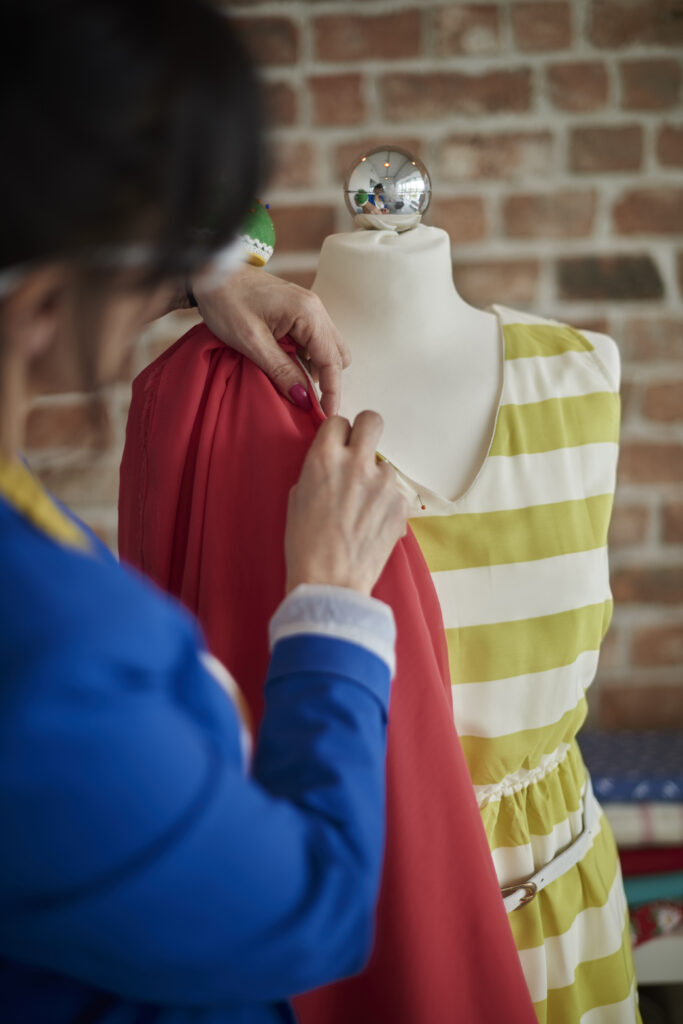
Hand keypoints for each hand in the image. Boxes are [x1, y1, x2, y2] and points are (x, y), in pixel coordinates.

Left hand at [191, 265, 349, 416]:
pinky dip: (305, 357)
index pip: (332, 360)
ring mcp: (308, 308)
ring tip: (288, 380)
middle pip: (336, 354)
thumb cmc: (227, 301)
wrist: (211, 272)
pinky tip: (284, 364)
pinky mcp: (298, 311)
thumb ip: (281, 371)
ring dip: (314, 368)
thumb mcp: (252, 342)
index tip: (327, 415)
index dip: (332, 391)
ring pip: (326, 348)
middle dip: (326, 379)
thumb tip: (303, 398)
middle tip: (303, 398)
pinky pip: (312, 341)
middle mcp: (315, 309)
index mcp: (308, 313)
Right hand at [285, 412, 409, 595]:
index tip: (337, 448)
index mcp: (324, 458)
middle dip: (365, 431)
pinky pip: (395, 492)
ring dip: (375, 479)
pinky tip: (372, 525)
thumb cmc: (305, 543)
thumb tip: (333, 461)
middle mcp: (356, 463)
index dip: (337, 435)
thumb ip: (318, 470)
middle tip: (360, 451)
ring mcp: (383, 483)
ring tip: (361, 510)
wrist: (329, 581)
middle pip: (372, 420)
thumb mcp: (297, 497)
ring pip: (384, 464)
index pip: (338, 421)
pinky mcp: (401, 503)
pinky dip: (386, 504)